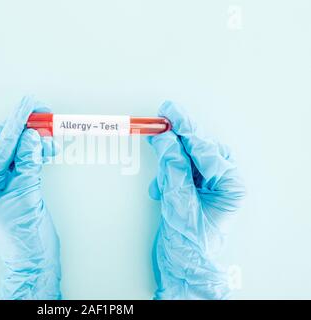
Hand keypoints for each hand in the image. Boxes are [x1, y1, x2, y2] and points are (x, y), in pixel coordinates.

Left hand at [0, 96, 60, 299]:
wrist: (34, 259)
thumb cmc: (23, 236)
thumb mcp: (26, 195)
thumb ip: (28, 163)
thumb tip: (30, 136)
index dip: (15, 125)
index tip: (28, 106)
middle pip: (3, 143)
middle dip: (23, 127)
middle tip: (42, 113)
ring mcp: (3, 182)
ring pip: (16, 149)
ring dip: (34, 140)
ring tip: (51, 135)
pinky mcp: (18, 183)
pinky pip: (27, 160)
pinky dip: (39, 152)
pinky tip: (50, 147)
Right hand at [148, 101, 244, 298]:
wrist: (183, 268)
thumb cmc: (190, 244)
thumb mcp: (180, 203)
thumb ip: (173, 168)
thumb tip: (166, 140)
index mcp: (231, 185)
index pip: (206, 149)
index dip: (186, 130)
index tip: (170, 113)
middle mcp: (223, 183)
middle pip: (200, 149)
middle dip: (178, 144)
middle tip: (160, 123)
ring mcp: (209, 186)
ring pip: (188, 158)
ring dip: (169, 165)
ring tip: (161, 182)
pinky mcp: (194, 189)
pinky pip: (179, 170)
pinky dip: (166, 175)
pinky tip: (161, 188)